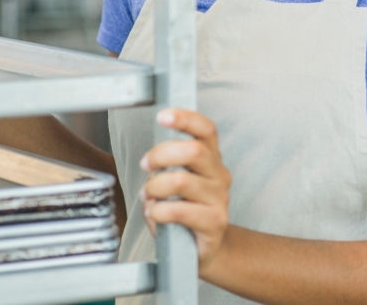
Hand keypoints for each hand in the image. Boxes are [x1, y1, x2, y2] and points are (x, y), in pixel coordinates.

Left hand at [140, 108, 231, 268]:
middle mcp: (220, 175)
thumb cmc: (185, 211)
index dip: (185, 119)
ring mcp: (219, 199)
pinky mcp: (214, 222)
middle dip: (161, 154)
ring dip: (154, 188)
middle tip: (146, 165)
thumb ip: (169, 165)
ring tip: (148, 197)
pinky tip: (154, 214)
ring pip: (181, 180)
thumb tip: (150, 159)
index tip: (163, 116)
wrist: (204, 249)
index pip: (206, 130)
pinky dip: (158, 211)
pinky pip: (178, 210)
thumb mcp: (178, 181)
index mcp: (211, 159)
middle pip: (193, 151)